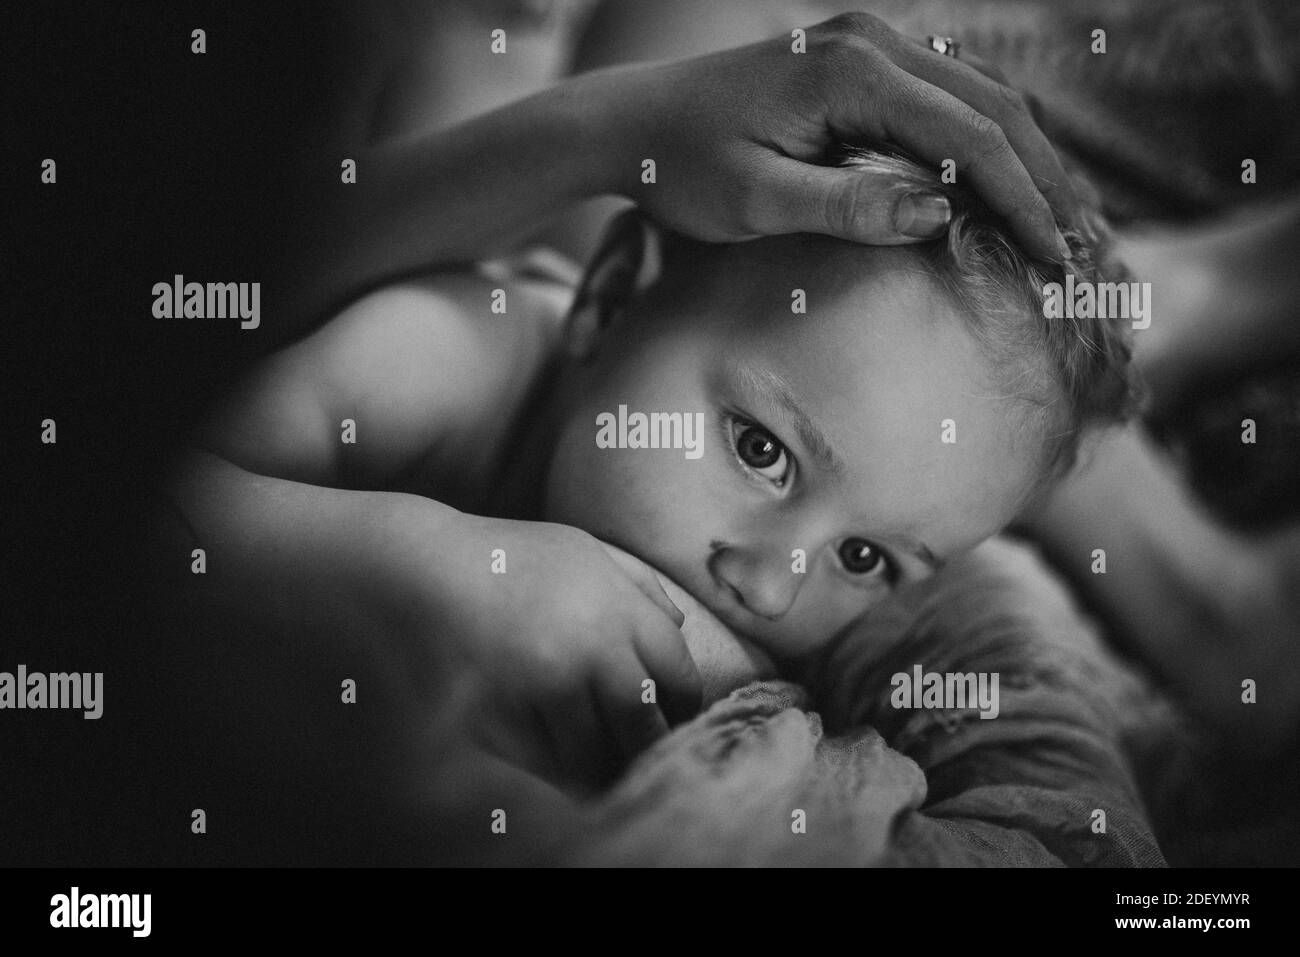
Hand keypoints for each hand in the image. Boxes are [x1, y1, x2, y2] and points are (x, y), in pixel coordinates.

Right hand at [424, 517, 702, 790]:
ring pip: (592, 750)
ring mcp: (547, 679)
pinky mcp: (508, 708)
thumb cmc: (511, 556)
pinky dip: (555, 767)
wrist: (429, 566)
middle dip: (646, 745)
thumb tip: (679, 626)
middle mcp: (593, 645)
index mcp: (621, 608)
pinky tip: (558, 763)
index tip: (673, 715)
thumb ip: (639, 583)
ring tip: (600, 768)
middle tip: (641, 754)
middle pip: (641, 721)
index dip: (682, 704)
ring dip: (598, 764)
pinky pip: (543, 758)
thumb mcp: (584, 549)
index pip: (678, 674)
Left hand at [599, 12, 1075, 259]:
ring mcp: (866, 45)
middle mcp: (870, 42)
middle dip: (1043, 178)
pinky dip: (984, 144)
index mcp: (850, 72)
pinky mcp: (858, 63)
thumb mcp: (757, 201)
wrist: (630, 123)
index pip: (966, 137)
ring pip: (977, 98)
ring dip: (1023, 158)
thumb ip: (847, 207)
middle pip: (992, 107)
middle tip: (1080, 247)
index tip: (1054, 258)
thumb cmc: (682, 168)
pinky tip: (1004, 187)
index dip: (1020, 200)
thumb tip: (941, 218)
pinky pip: (943, 99)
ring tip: (1060, 221)